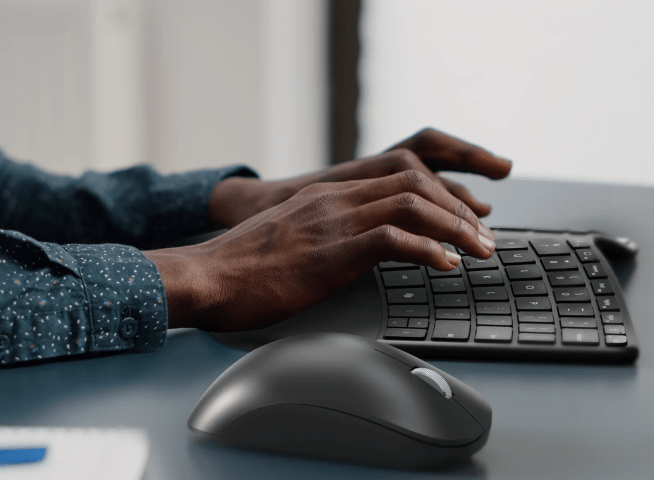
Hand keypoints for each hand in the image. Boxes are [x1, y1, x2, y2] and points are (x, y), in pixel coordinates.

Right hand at [145, 169, 496, 331]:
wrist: (206, 278)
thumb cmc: (242, 268)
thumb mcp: (287, 240)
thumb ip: (320, 235)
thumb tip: (346, 255)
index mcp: (327, 195)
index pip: (400, 177)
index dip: (440, 195)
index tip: (462, 220)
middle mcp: (335, 199)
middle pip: (417, 184)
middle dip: (460, 209)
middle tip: (484, 237)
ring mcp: (334, 222)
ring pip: (414, 205)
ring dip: (456, 227)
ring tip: (480, 250)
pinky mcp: (332, 252)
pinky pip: (394, 240)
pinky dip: (429, 250)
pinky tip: (446, 265)